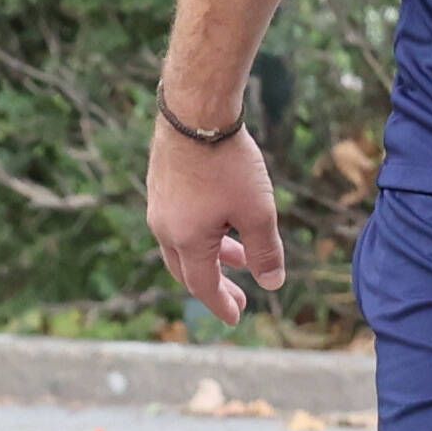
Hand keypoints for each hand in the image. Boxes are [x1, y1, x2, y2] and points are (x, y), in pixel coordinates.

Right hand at [149, 116, 286, 327]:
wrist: (195, 112)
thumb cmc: (228, 163)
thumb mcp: (258, 211)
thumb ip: (265, 251)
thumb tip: (273, 284)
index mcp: (186, 240)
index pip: (203, 285)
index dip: (222, 304)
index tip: (236, 318)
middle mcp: (164, 227)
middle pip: (187, 269)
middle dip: (215, 285)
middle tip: (239, 298)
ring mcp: (158, 205)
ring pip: (184, 244)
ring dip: (213, 256)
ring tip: (240, 258)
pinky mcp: (161, 184)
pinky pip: (180, 222)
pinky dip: (204, 233)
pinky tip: (224, 222)